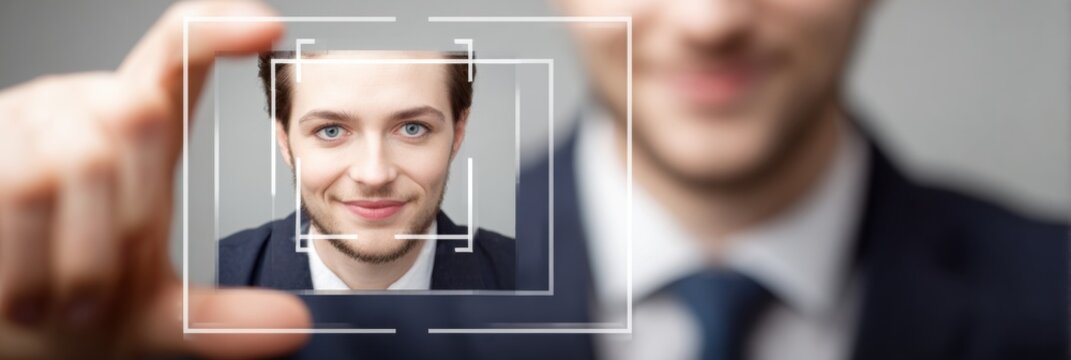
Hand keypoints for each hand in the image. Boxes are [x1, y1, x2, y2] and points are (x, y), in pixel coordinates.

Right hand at [0, 1, 309, 357]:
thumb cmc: (68, 303)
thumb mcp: (154, 314)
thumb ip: (223, 320)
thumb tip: (296, 324)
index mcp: (142, 133)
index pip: (181, 54)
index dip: (219, 31)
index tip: (268, 26)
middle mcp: (86, 108)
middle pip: (138, 116)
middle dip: (127, 221)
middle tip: (98, 295)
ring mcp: (27, 118)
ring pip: (76, 161)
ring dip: (76, 255)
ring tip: (59, 301)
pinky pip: (18, 186)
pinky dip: (26, 261)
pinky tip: (18, 293)